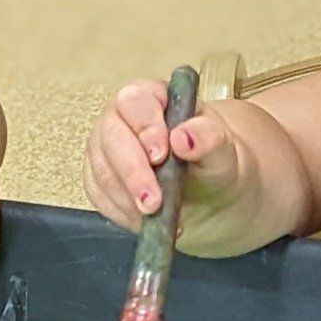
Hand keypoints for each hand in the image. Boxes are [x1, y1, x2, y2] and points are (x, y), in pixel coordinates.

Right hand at [83, 79, 243, 232]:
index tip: (161, 155)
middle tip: (153, 201)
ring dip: (128, 199)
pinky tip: (145, 221)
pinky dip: (122, 213)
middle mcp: (121, 119)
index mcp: (152, 98)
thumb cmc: (211, 160)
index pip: (135, 101)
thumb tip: (184, 137)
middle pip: (111, 137)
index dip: (144, 126)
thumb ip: (208, 138)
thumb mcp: (222, 149)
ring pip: (102, 171)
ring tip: (158, 216)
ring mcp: (105, 150)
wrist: (208, 190)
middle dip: (132, 172)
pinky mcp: (98, 180)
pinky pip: (100, 196)